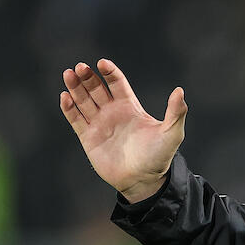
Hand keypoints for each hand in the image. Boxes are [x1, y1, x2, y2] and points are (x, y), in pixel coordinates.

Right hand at [59, 59, 186, 202]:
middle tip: (80, 67)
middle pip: (96, 88)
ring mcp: (100, 125)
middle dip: (88, 77)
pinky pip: (76, 119)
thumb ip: (176, 112)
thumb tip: (180, 91)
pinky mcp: (89, 138)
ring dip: (75, 87)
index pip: (117, 83)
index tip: (102, 63)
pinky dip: (69, 108)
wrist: (143, 181)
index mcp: (130, 107)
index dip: (109, 72)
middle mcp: (113, 113)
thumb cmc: (159, 157)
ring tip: (68, 74)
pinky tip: (65, 96)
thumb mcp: (171, 133)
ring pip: (83, 100)